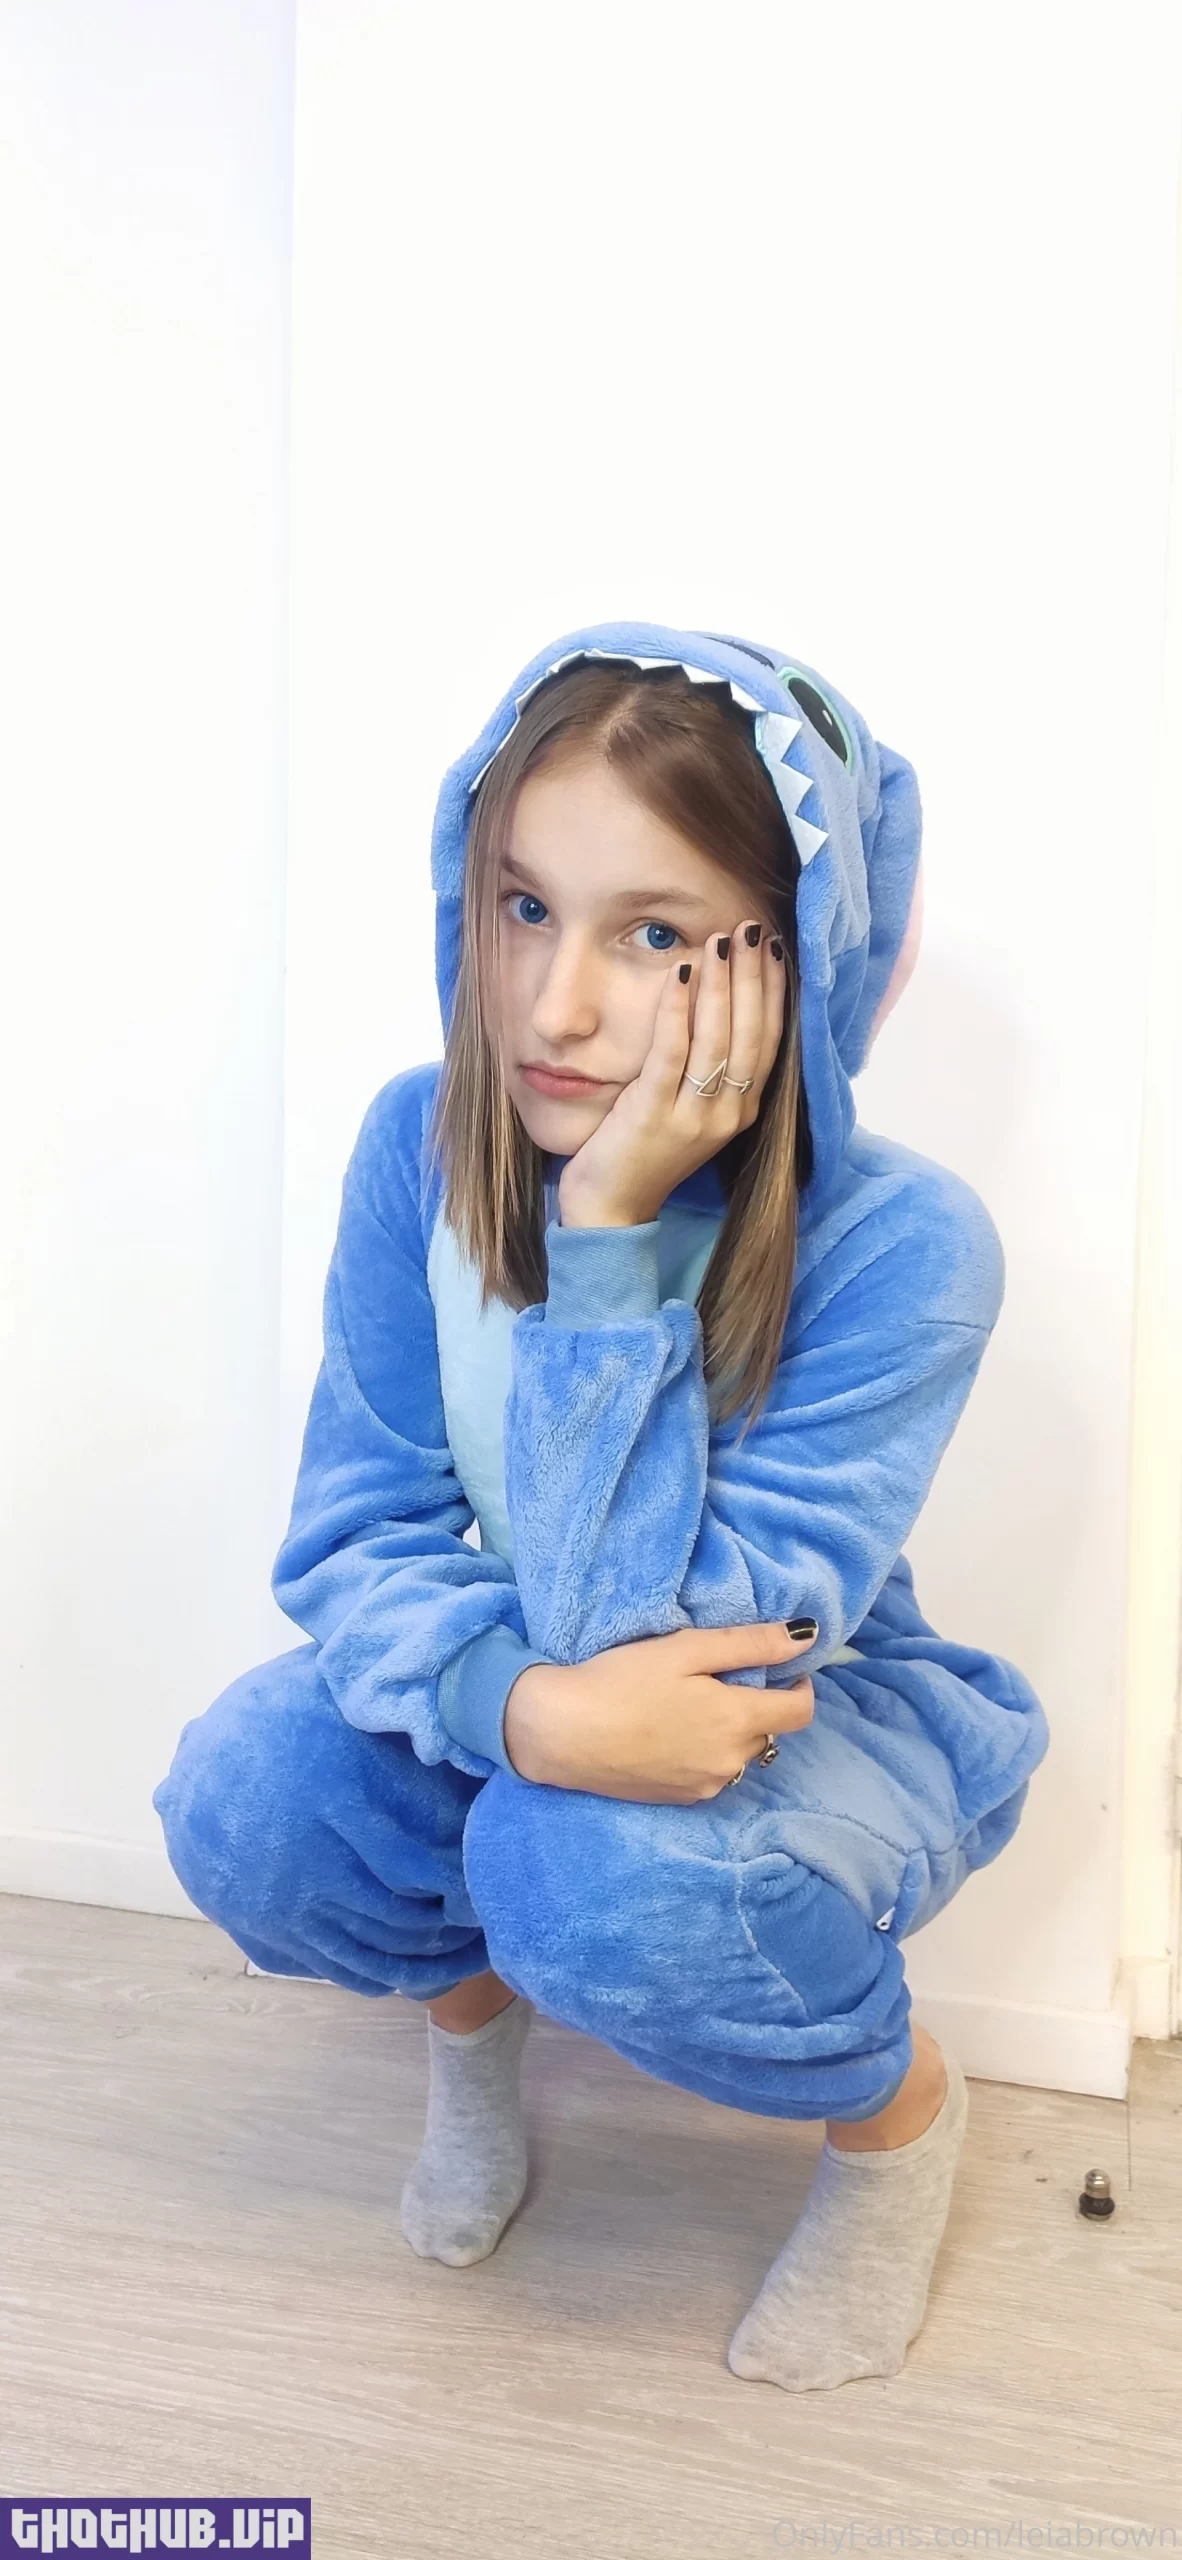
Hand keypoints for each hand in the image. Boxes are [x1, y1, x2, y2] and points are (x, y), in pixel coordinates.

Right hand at [502, 1620, 815, 1802]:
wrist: (560, 1733)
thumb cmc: (620, 1681)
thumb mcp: (686, 1649)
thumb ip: (751, 1644)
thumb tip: (805, 1637)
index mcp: (738, 1721)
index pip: (801, 1711)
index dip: (800, 1685)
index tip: (782, 1668)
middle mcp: (731, 1762)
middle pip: (770, 1732)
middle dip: (758, 1705)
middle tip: (718, 1679)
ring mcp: (706, 1787)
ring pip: (740, 1755)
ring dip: (731, 1732)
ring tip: (689, 1706)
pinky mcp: (680, 1800)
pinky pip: (713, 1774)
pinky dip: (706, 1753)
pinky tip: (669, 1734)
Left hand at [557, 922, 786, 1228]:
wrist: (610, 1207)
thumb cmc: (644, 1149)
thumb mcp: (688, 1107)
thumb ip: (708, 1066)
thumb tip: (717, 1003)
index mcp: (741, 1109)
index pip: (769, 1038)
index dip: (774, 989)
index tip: (774, 946)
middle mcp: (728, 1113)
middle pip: (752, 1032)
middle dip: (754, 975)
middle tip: (753, 928)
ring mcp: (694, 1117)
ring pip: (718, 1039)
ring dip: (722, 984)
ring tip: (722, 940)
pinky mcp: (655, 1115)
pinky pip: (672, 1053)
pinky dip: (678, 1010)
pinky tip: (679, 973)